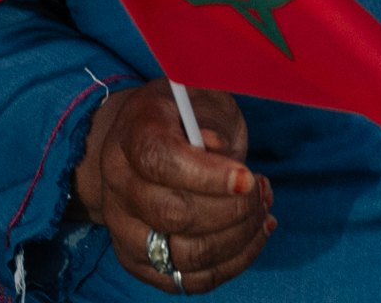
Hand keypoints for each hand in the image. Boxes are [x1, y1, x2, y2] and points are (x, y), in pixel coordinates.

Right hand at [74, 84, 273, 294]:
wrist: (141, 146)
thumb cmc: (182, 118)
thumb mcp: (201, 98)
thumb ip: (211, 120)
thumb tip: (219, 152)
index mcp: (131, 134)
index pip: (159, 162)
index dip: (207, 175)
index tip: (248, 178)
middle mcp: (117, 184)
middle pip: (172, 214)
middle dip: (232, 210)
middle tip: (261, 191)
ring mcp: (123, 228)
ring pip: (183, 255)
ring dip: (237, 239)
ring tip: (262, 212)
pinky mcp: (139, 262)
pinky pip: (189, 281)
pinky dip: (231, 263)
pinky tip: (253, 235)